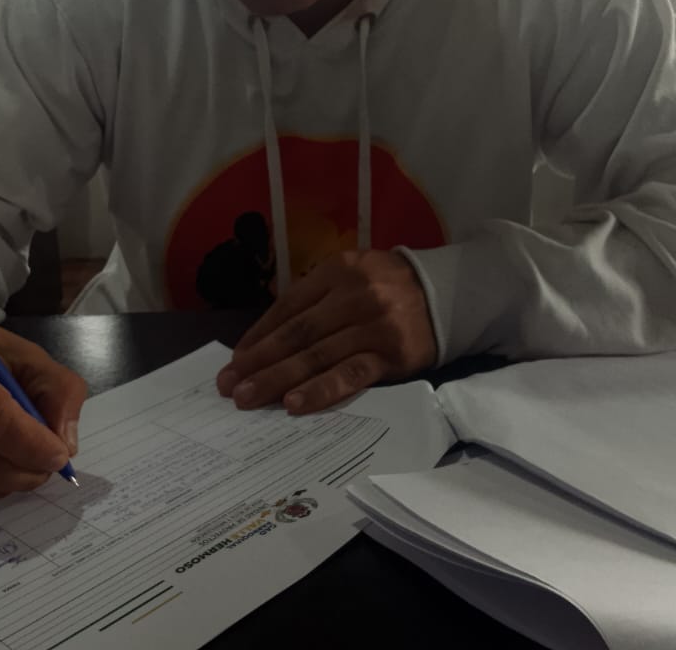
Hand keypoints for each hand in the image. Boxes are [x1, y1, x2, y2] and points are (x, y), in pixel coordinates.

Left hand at [215, 250, 435, 414]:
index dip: (257, 336)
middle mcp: (351, 295)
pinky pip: (350, 374)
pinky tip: (295, 404)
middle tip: (228, 386)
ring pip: (317, 355)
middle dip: (258, 361)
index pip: (287, 308)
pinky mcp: (392, 354)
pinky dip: (321, 390)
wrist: (447, 294)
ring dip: (278, 379)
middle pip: (296, 333)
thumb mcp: (350, 277)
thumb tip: (265, 341)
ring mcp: (372, 325)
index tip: (234, 362)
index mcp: (335, 271)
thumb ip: (315, 301)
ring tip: (249, 399)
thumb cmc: (387, 288)